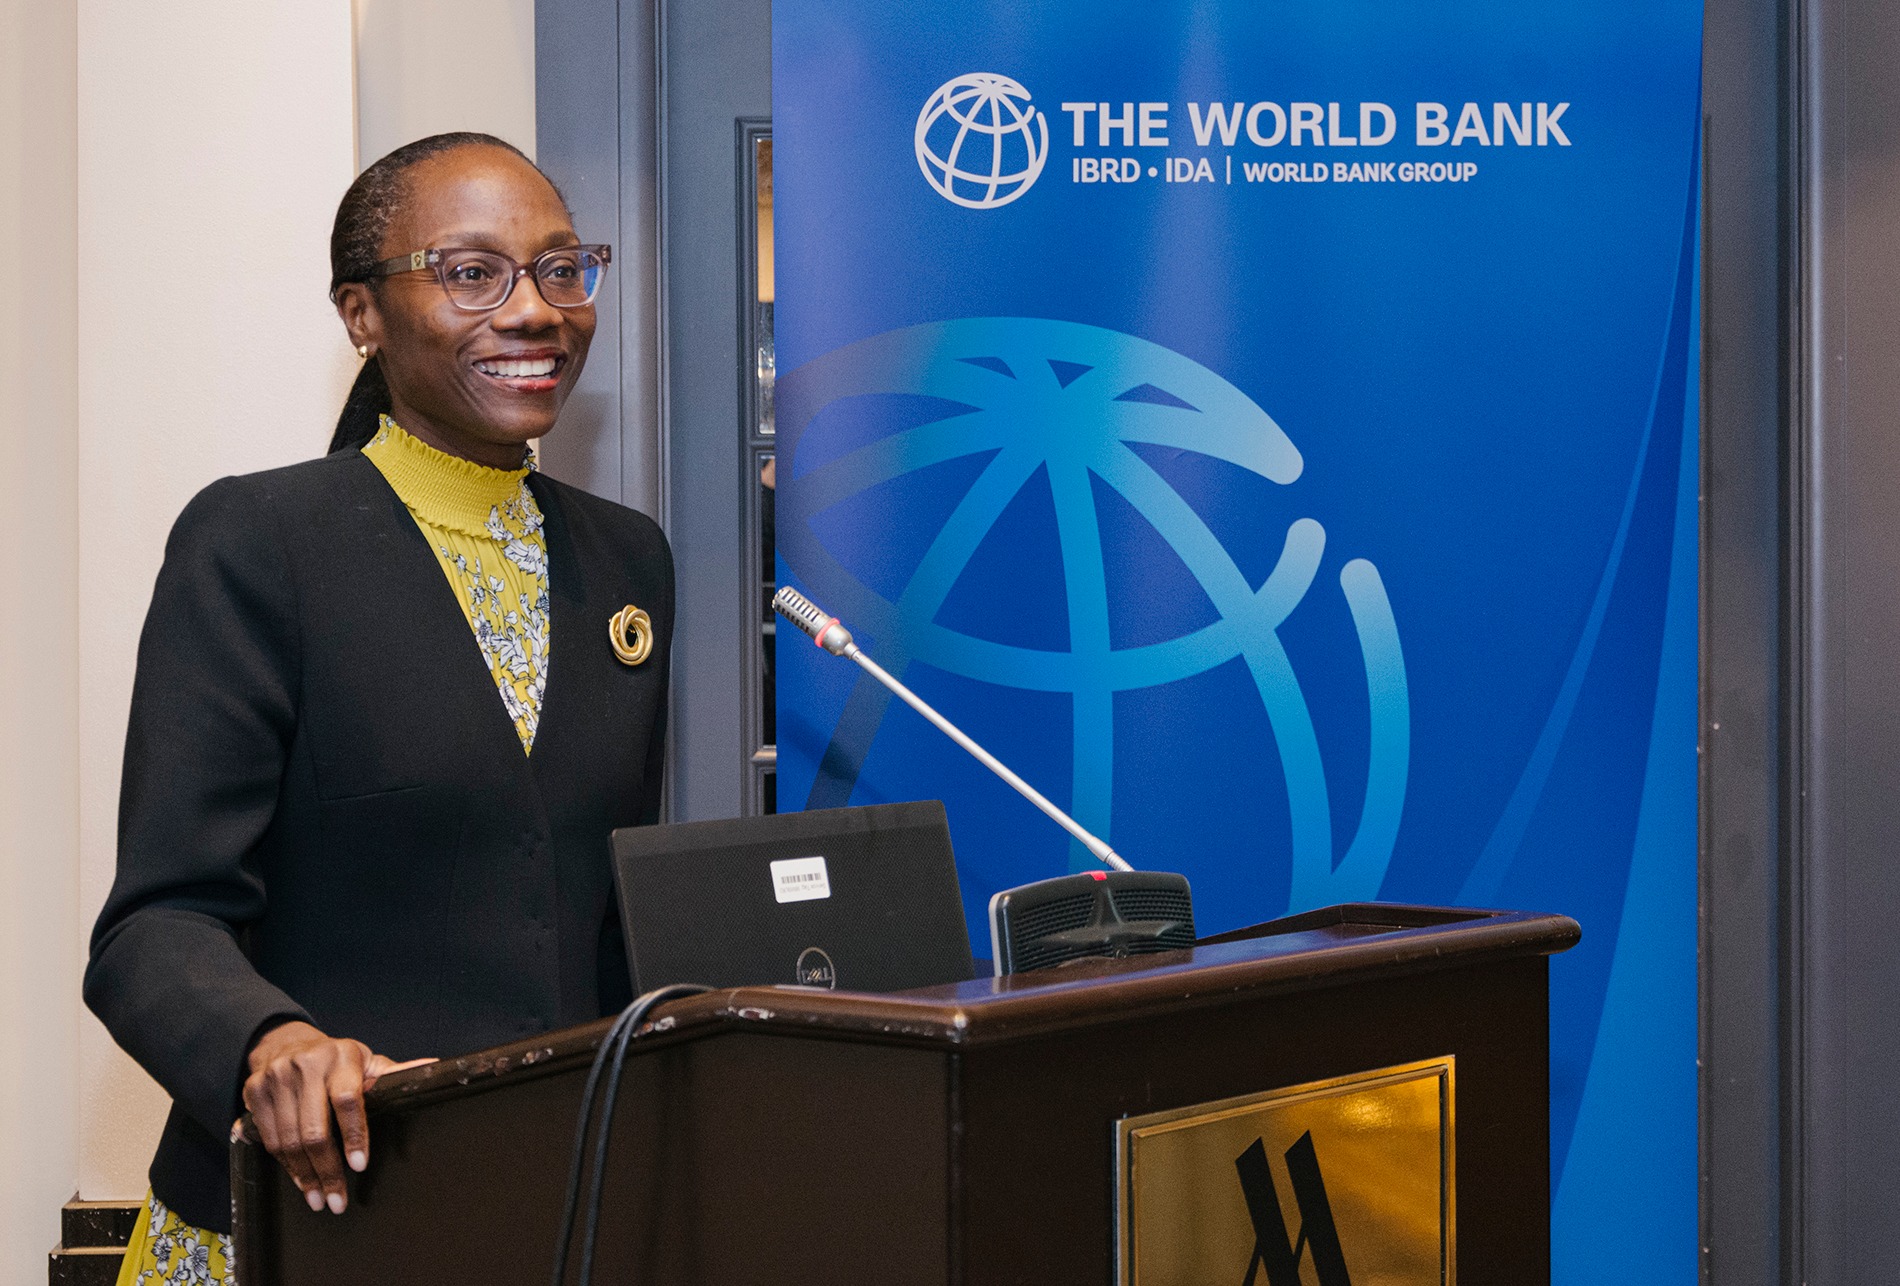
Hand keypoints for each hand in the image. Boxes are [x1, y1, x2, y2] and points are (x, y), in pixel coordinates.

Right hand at [241, 1021, 432, 1213]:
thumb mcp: (364, 1060)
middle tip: (337, 1200)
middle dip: (327, 1170)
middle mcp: (305, 1067)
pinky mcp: (253, 1092)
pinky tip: (301, 1180)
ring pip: (289, 1140)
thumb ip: (392, 1073)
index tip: (360, 1165)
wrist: (283, 1042)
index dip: (355, 1135)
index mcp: (340, 1058)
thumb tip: (433, 1070)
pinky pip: (269, 1139)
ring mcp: (275, 1079)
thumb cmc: (335, 1059)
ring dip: (304, 1175)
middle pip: (314, 1130)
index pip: (348, 1100)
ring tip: (319, 1198)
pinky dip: (286, 1165)